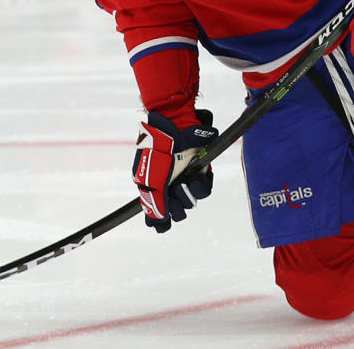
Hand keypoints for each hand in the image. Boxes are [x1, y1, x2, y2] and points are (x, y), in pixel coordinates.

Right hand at [132, 109, 217, 232]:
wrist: (172, 128)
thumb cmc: (156, 153)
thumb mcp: (148, 182)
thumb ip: (154, 205)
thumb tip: (158, 226)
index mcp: (154, 186)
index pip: (160, 211)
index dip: (164, 220)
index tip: (164, 224)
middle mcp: (171, 183)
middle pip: (178, 209)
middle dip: (177, 205)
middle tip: (173, 193)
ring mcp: (186, 176)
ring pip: (193, 199)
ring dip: (189, 194)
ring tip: (183, 181)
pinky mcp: (201, 169)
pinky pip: (205, 187)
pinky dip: (201, 184)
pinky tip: (195, 177)